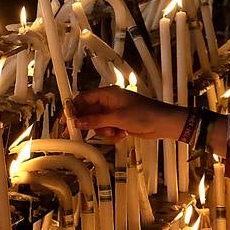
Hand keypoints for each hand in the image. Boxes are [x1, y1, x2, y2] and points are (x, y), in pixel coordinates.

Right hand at [70, 86, 186, 142]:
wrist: (164, 124)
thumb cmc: (145, 114)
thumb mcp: (117, 118)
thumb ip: (96, 120)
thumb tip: (77, 122)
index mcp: (107, 94)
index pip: (83, 99)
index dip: (73, 109)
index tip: (65, 120)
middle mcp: (109, 102)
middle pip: (88, 112)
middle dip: (85, 124)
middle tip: (74, 134)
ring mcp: (114, 113)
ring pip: (97, 124)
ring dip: (103, 131)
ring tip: (115, 132)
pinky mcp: (119, 123)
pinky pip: (107, 130)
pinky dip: (112, 135)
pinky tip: (122, 134)